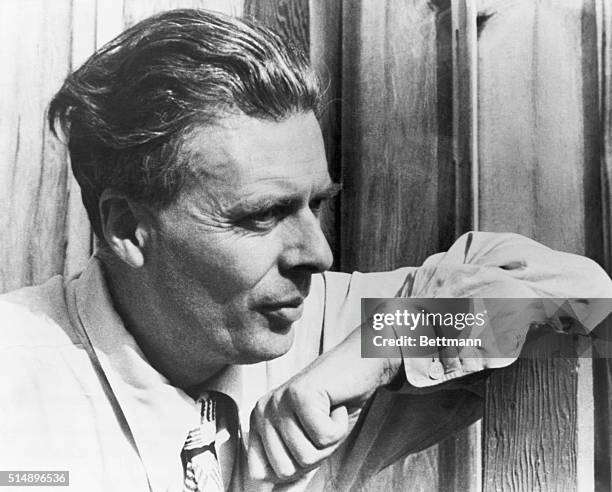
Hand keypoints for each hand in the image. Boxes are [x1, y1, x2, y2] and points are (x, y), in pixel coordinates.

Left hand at [247, 328, 401, 482]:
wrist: (359, 366)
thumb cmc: (335, 405)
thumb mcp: (310, 441)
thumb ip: (292, 466)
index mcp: (259, 422)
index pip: (264, 473)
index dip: (295, 467)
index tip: (308, 440)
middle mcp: (263, 410)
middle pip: (286, 469)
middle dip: (315, 454)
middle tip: (322, 424)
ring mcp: (279, 401)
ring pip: (306, 456)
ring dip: (329, 440)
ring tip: (329, 412)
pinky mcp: (299, 395)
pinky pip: (323, 438)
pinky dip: (339, 426)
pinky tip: (335, 404)